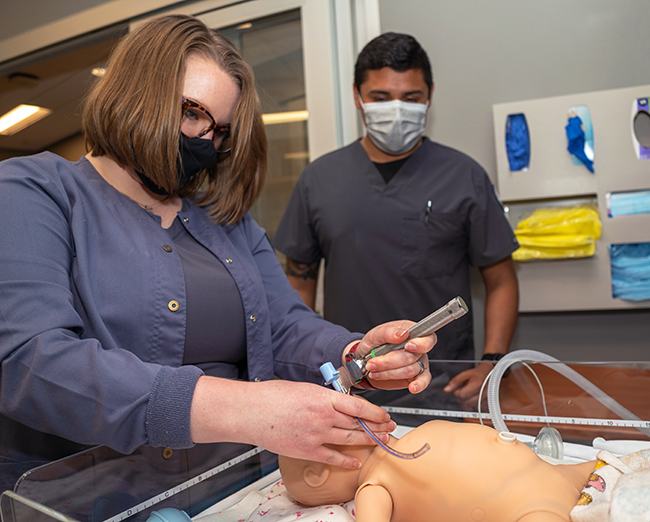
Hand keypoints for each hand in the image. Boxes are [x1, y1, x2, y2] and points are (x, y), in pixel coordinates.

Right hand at [190, 377, 395, 468]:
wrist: (251, 411)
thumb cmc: (273, 396)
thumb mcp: (304, 388)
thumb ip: (324, 397)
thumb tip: (339, 403)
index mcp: (323, 397)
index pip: (359, 405)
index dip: (376, 412)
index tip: (385, 415)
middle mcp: (323, 416)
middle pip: (358, 424)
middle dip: (377, 428)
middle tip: (389, 429)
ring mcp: (316, 434)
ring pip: (349, 439)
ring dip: (367, 441)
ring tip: (379, 442)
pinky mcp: (307, 450)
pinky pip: (333, 457)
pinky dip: (346, 460)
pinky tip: (355, 461)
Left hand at [349, 321, 435, 393]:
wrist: (366, 360)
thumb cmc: (374, 344)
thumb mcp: (376, 334)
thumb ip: (388, 332)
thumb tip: (402, 334)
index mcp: (412, 333)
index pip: (427, 338)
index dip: (420, 343)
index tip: (408, 346)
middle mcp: (418, 348)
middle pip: (412, 356)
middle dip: (390, 361)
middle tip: (372, 363)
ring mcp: (418, 363)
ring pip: (410, 370)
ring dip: (390, 372)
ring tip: (374, 371)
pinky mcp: (414, 377)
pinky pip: (422, 381)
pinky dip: (418, 385)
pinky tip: (412, 387)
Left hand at [443, 363, 492, 410]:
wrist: (489, 374)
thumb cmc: (477, 374)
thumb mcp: (465, 374)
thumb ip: (455, 382)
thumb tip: (446, 390)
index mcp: (477, 384)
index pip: (462, 395)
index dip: (456, 393)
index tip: (457, 388)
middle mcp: (483, 393)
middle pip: (465, 403)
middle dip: (460, 398)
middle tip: (460, 391)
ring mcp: (487, 400)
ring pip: (470, 407)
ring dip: (465, 402)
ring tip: (466, 394)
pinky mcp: (488, 404)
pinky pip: (476, 409)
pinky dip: (472, 404)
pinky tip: (472, 398)